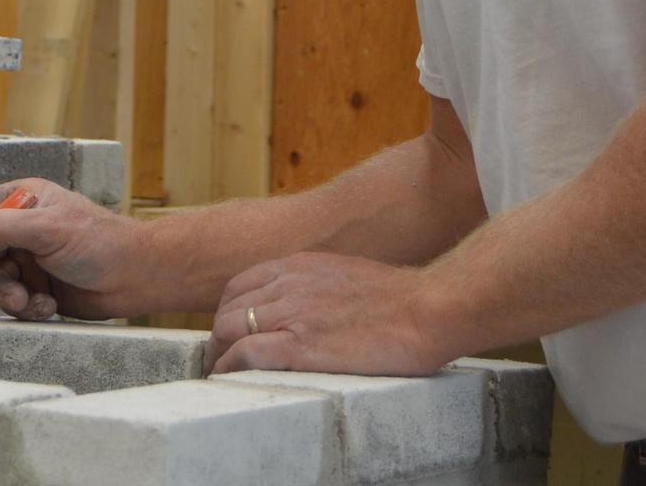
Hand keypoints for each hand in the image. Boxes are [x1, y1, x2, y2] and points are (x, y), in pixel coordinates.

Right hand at [0, 179, 140, 319]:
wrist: (136, 277)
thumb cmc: (100, 242)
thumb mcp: (49, 228)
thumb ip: (5, 228)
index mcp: (22, 201)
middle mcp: (21, 228)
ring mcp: (28, 259)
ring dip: (6, 295)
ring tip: (28, 301)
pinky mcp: (37, 286)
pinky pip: (14, 300)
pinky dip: (27, 306)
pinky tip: (48, 305)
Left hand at [206, 252, 449, 376]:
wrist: (426, 309)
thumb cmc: (398, 299)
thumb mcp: (344, 274)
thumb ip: (317, 284)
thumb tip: (306, 305)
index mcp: (298, 266)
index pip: (240, 285)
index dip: (228, 311)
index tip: (230, 332)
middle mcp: (288, 284)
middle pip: (229, 309)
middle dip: (219, 336)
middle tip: (221, 359)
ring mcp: (293, 313)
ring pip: (230, 329)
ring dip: (219, 354)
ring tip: (221, 374)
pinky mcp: (302, 345)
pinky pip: (246, 354)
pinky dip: (230, 367)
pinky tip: (230, 379)